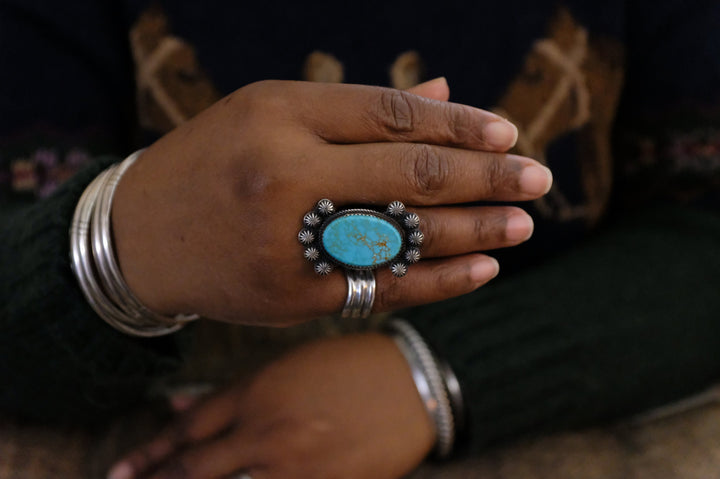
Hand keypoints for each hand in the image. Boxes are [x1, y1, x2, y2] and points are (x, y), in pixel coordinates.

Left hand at [108, 333, 434, 478]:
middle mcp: (266, 432)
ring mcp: (294, 466)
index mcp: (258, 393)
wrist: (412, 384)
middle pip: (195, 470)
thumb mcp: (288, 365)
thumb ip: (233, 391)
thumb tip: (179, 406)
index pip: (189, 430)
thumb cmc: (350, 365)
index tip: (122, 471)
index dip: (151, 453)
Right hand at [112, 78, 551, 324]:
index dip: (459, 124)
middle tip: (538, 178)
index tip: (507, 133)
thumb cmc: (213, 163)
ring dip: (474, 229)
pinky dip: (439, 279)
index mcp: (279, 112)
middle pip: (411, 173)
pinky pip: (382, 285)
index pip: (392, 114)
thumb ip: (359, 111)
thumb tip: (445, 94)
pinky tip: (483, 269)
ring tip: (522, 223)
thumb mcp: (269, 114)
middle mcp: (285, 170)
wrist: (139, 237)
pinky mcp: (292, 294)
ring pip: (405, 233)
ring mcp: (287, 238)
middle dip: (485, 175)